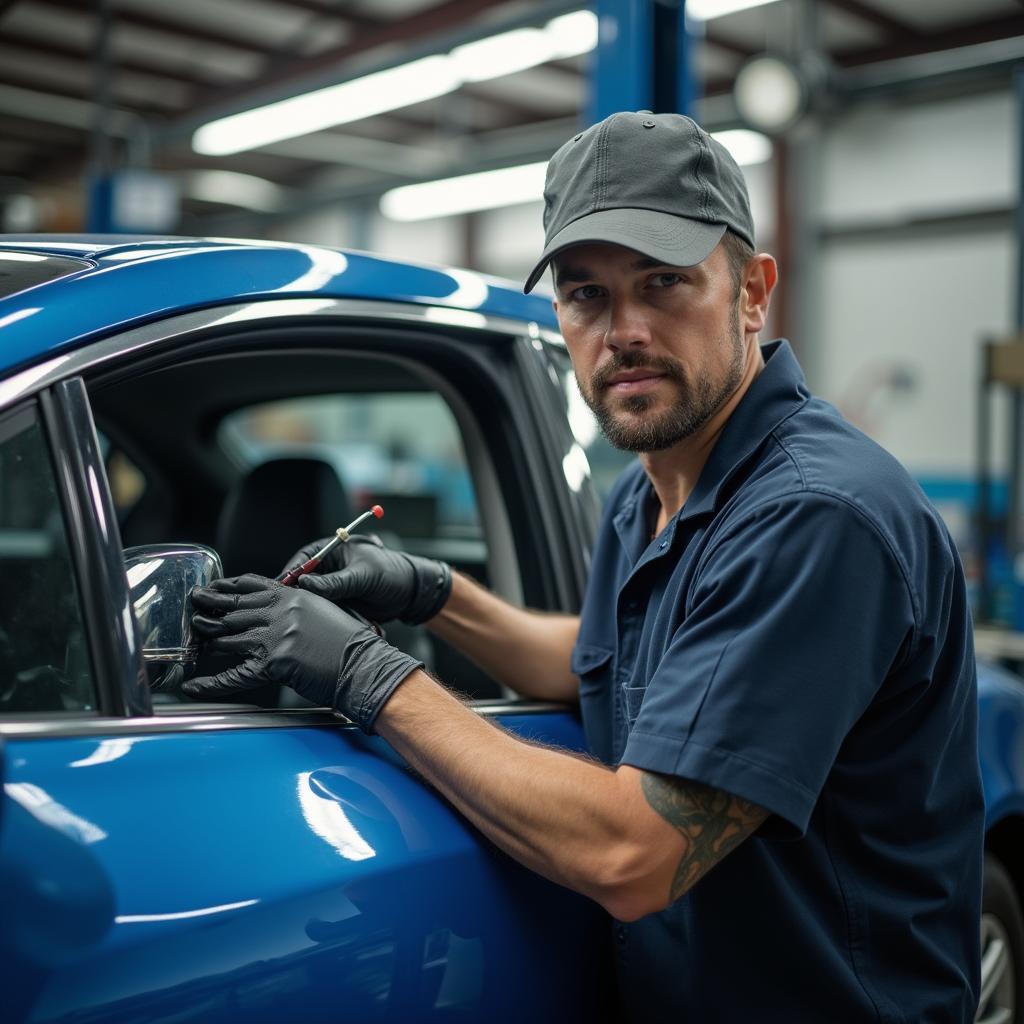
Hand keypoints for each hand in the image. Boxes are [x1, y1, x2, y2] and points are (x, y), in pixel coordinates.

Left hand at [184, 574, 421, 732]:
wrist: (365, 664)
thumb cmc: (351, 641)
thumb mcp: (324, 609)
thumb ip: (297, 605)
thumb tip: (274, 609)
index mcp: (293, 596)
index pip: (250, 585)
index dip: (226, 587)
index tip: (212, 589)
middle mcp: (280, 612)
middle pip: (233, 609)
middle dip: (209, 610)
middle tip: (193, 610)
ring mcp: (275, 637)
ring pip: (228, 638)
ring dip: (208, 641)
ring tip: (194, 642)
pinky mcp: (273, 665)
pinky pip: (233, 675)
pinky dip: (211, 683)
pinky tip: (195, 685)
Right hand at [280, 534, 451, 624]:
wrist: (409, 594)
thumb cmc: (390, 573)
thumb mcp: (362, 576)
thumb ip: (335, 582)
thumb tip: (305, 583)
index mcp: (329, 550)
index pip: (301, 562)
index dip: (289, 576)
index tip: (280, 592)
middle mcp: (325, 568)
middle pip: (299, 583)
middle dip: (293, 596)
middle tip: (285, 613)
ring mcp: (329, 587)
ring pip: (308, 599)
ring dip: (306, 609)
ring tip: (299, 623)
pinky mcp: (335, 604)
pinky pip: (320, 611)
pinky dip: (318, 618)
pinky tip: (315, 628)